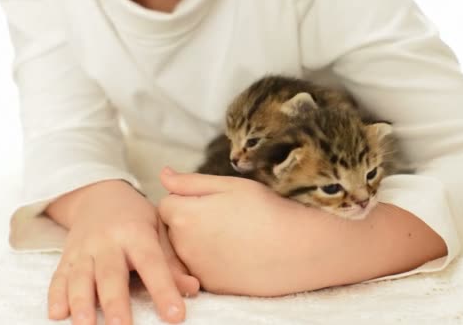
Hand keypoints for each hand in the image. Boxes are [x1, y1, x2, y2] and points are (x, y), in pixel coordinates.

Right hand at [46, 180, 199, 324]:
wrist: (100, 195)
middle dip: (115, 303)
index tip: (175, 315)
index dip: (164, 290)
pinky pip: (58, 277)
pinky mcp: (66, 257)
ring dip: (81, 303)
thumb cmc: (137, 218)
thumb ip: (172, 261)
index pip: (152, 264)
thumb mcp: (159, 230)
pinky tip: (57, 314)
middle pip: (111, 275)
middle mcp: (108, 241)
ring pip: (80, 278)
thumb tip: (193, 288)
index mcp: (136, 233)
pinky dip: (55, 295)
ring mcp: (84, 249)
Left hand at [158, 168, 337, 295]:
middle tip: (222, 218)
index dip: (186, 200)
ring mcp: (196, 269)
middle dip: (187, 222)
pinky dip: (210, 262)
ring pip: (184, 252)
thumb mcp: (231, 185)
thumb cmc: (267, 210)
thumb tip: (163, 175)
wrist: (298, 249)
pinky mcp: (212, 287)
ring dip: (196, 243)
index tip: (210, 201)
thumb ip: (191, 182)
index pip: (166, 204)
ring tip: (231, 235)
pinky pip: (200, 271)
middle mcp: (183, 246)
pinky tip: (236, 254)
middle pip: (172, 230)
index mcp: (185, 215)